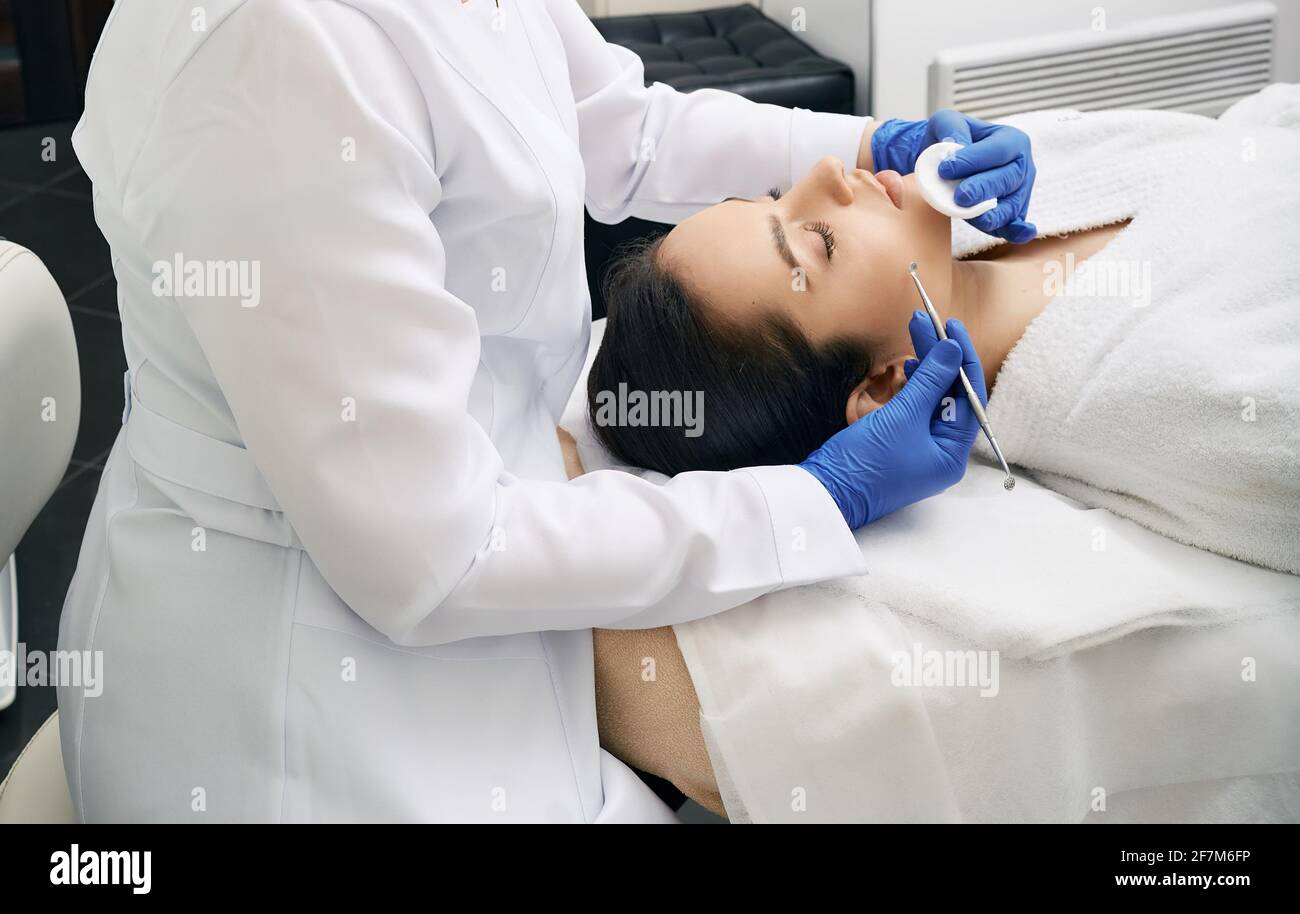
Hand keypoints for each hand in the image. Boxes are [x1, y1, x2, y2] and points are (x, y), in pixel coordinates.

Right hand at [800, 313, 986, 528]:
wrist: (825, 492)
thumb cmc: (866, 462)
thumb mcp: (902, 416)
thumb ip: (930, 381)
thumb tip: (953, 351)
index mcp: (952, 453)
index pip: (970, 397)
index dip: (962, 358)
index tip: (952, 327)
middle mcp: (941, 452)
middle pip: (950, 395)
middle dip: (939, 357)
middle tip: (926, 322)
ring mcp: (919, 449)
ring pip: (931, 398)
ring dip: (925, 367)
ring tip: (916, 333)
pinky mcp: (899, 444)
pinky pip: (914, 409)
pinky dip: (912, 386)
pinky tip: (908, 366)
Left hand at [870, 109, 1036, 243]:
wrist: (948, 165)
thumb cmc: (950, 141)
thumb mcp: (946, 122)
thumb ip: (951, 129)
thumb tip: (955, 146)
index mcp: (1011, 140)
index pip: (996, 151)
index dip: (973, 160)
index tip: (945, 169)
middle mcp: (1021, 165)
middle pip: (1008, 179)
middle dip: (984, 189)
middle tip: (960, 196)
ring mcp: (1020, 191)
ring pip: (1012, 205)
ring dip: (992, 213)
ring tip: (971, 216)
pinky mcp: (1011, 214)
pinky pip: (1015, 224)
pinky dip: (1016, 231)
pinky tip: (1020, 234)